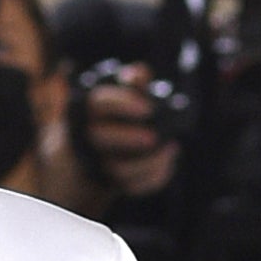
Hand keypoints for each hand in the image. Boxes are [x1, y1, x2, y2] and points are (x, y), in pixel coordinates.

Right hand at [73, 69, 180, 203]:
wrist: (98, 145)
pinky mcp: (111, 182)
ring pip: (117, 169)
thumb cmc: (117, 112)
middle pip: (102, 137)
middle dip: (128, 137)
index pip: (102, 103)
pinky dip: (153, 177)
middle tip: (153, 137)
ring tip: (170, 148)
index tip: (148, 108)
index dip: (124, 105)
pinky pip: (131, 186)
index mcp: (92, 108)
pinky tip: (168, 161)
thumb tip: (141, 73)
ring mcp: (99, 162)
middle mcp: (90, 136)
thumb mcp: (123, 90)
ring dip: (147, 163)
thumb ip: (134, 81)